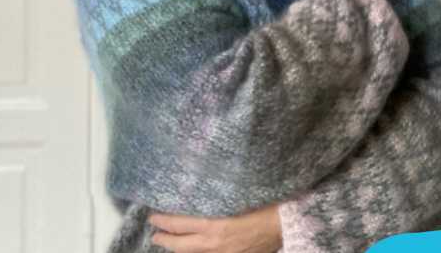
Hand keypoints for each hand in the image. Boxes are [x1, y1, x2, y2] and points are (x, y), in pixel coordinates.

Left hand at [148, 204, 281, 252]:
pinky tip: (192, 250)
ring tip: (169, 244)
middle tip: (154, 234)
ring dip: (178, 249)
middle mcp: (215, 243)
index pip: (179, 224)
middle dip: (164, 240)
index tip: (153, 216)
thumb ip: (211, 198)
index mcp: (214, 225)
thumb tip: (194, 193)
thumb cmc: (262, 203)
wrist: (286, 224)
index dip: (163, 221)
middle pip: (180, 245)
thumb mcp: (233, 196)